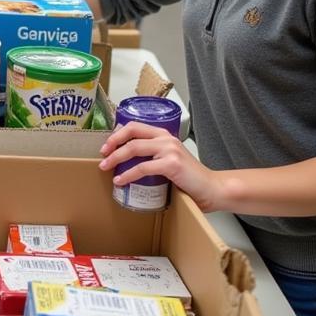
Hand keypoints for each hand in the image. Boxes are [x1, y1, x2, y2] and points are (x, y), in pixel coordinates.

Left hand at [99, 121, 221, 211]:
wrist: (212, 189)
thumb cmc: (190, 178)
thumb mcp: (168, 160)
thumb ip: (152, 156)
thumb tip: (126, 161)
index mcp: (164, 135)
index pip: (134, 126)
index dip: (117, 134)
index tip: (106, 145)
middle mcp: (166, 138)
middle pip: (131, 132)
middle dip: (112, 142)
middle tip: (102, 154)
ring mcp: (169, 149)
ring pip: (133, 148)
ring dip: (115, 158)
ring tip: (105, 167)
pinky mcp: (171, 164)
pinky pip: (142, 168)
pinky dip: (127, 175)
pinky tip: (120, 181)